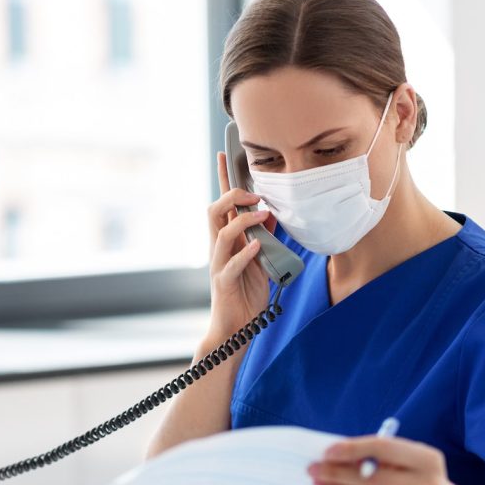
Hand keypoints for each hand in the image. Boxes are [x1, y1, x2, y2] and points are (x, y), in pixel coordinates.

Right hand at [205, 151, 277, 339]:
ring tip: (262, 217)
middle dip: (232, 197)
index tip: (225, 154)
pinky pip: (231, 264)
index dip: (222, 179)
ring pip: (221, 232)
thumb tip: (271, 214)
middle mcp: (219, 249)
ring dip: (243, 221)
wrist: (234, 330)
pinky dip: (245, 253)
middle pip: (214, 210)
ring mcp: (219, 265)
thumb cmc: (245, 295)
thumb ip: (262, 238)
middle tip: (255, 196)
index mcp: (227, 241)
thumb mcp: (260, 262)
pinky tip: (258, 247)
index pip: (222, 204)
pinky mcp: (224, 283)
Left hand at [308, 435, 455, 484]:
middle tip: (313, 470)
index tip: (327, 451)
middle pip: (373, 478)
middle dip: (337, 473)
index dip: (353, 449)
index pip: (384, 448)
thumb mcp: (406, 462)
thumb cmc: (414, 480)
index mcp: (428, 460)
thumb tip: (333, 457)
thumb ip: (376, 457)